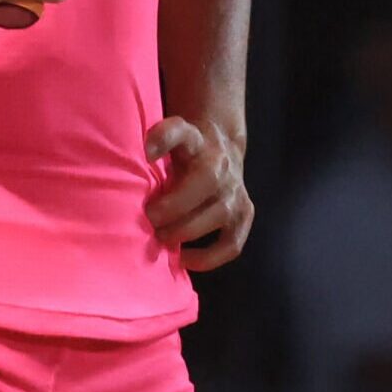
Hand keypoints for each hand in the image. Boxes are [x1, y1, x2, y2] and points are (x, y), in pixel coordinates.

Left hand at [144, 115, 253, 271]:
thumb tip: (146, 152)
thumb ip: (159, 140)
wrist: (222, 151)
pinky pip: (231, 244)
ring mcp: (237, 192)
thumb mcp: (170, 138)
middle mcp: (223, 165)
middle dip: (173, 206)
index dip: (163, 139)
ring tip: (161, 237)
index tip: (146, 154)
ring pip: (219, 214)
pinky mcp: (244, 216)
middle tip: (149, 218)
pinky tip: (184, 258)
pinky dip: (208, 257)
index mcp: (198, 141)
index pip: (181, 132)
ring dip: (186, 231)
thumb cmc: (186, 150)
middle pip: (205, 182)